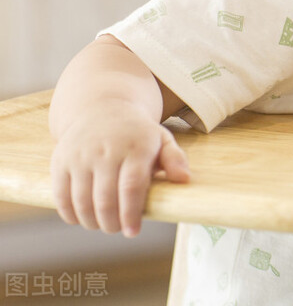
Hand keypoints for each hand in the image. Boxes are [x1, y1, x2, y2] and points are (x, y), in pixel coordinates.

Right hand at [50, 99, 189, 236]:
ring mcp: (80, 155)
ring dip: (91, 221)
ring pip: (81, 200)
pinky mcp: (61, 161)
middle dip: (111, 223)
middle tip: (118, 230)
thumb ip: (175, 159)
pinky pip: (61, 195)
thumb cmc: (137, 132)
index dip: (131, 213)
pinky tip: (80, 219)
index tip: (133, 232)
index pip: (131, 187)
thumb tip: (184, 179)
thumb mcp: (161, 139)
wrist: (102, 108)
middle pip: (105, 199)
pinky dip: (69, 213)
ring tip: (103, 225)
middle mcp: (106, 150)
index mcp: (136, 146)